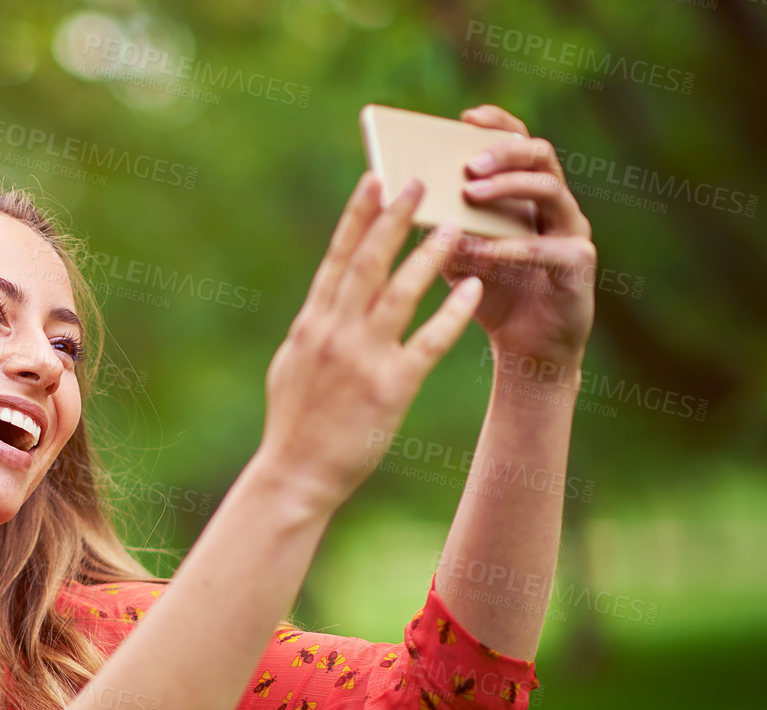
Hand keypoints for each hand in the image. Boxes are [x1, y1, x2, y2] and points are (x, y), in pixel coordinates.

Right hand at [259, 172, 483, 512]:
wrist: (295, 474)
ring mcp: (363, 359)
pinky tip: (474, 287)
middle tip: (421, 182)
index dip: (358, 216)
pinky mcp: (390, 387)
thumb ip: (313, 328)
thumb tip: (325, 297)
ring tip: (455, 227)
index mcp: (312, 323)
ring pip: (400, 293)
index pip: (338, 258)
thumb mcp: (292, 364)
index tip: (376, 179)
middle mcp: (335, 332)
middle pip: (368, 262)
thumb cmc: (294, 423)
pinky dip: (452, 311)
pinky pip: (428, 341)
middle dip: (395, 218)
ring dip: (428, 256)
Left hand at [444, 104, 596, 369]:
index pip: (519, 143)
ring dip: (508, 187)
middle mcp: (556, 204)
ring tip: (471, 193)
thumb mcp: (457, 255)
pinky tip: (478, 249)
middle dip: (503, 152)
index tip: (465, 117)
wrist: (528, 350)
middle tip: (467, 163)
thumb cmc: (491, 296)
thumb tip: (400, 198)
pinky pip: (546, 248)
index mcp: (527, 194)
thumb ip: (441, 225)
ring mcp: (573, 231)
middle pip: (539, 155)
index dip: (498, 124)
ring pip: (550, 190)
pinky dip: (509, 247)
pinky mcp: (579, 264)